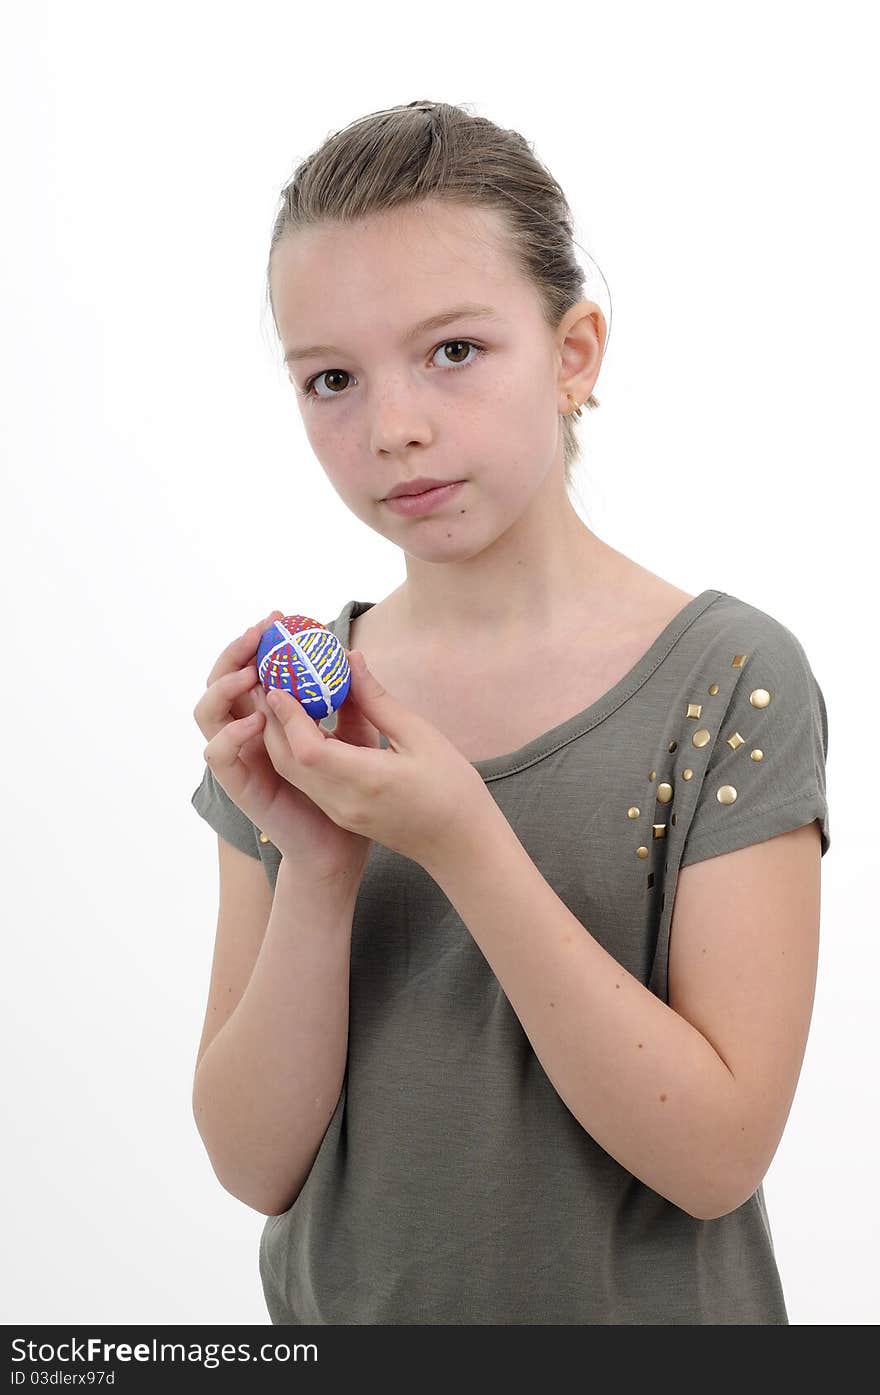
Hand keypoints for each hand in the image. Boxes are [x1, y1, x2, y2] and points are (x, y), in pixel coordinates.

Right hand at [193, 615, 380, 888]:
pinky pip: (219, 756)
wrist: (338, 847)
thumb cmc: (344, 790)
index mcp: (267, 717)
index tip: (278, 619)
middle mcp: (245, 733)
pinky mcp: (240, 786)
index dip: (255, 643)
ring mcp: (238, 759)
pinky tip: (256, 720)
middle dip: (234, 653)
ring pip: (207, 713)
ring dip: (225, 687)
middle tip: (260, 632)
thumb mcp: (354, 738)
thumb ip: (352, 702)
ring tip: (254, 673)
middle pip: (220, 682)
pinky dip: (231, 734)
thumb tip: (353, 657)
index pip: (248, 669)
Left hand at [260, 649, 490, 873]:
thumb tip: (350, 661)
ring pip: (293, 772)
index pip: (309, 750)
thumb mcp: (421, 736)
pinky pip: (307, 780)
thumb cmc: (451, 788)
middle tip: (269, 679)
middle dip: (274, 719)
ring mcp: (340, 811)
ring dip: (281, 735)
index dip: (289, 715)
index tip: (281, 682)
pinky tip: (303, 725)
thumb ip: (378, 701)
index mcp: (367, 780)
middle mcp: (344, 801)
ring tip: (281, 695)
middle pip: (289, 761)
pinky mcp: (341, 814)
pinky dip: (297, 751)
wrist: (460, 845)